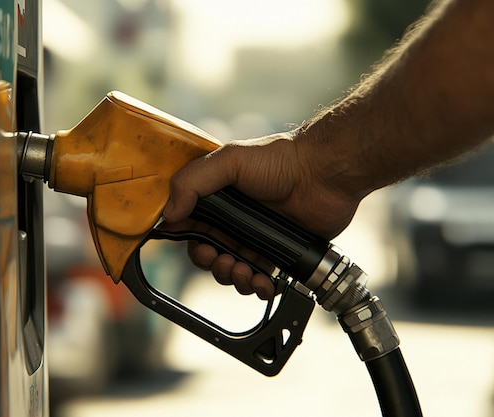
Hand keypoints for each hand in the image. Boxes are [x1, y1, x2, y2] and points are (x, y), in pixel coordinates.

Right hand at [163, 131, 362, 297]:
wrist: (324, 172)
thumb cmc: (280, 159)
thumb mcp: (229, 160)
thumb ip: (193, 182)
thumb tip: (169, 212)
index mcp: (218, 199)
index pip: (191, 228)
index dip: (190, 242)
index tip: (201, 247)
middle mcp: (234, 220)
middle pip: (210, 255)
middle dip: (212, 265)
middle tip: (223, 260)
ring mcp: (255, 238)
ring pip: (232, 271)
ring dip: (233, 278)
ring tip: (245, 271)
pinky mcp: (277, 252)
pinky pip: (261, 278)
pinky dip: (258, 287)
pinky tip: (263, 283)